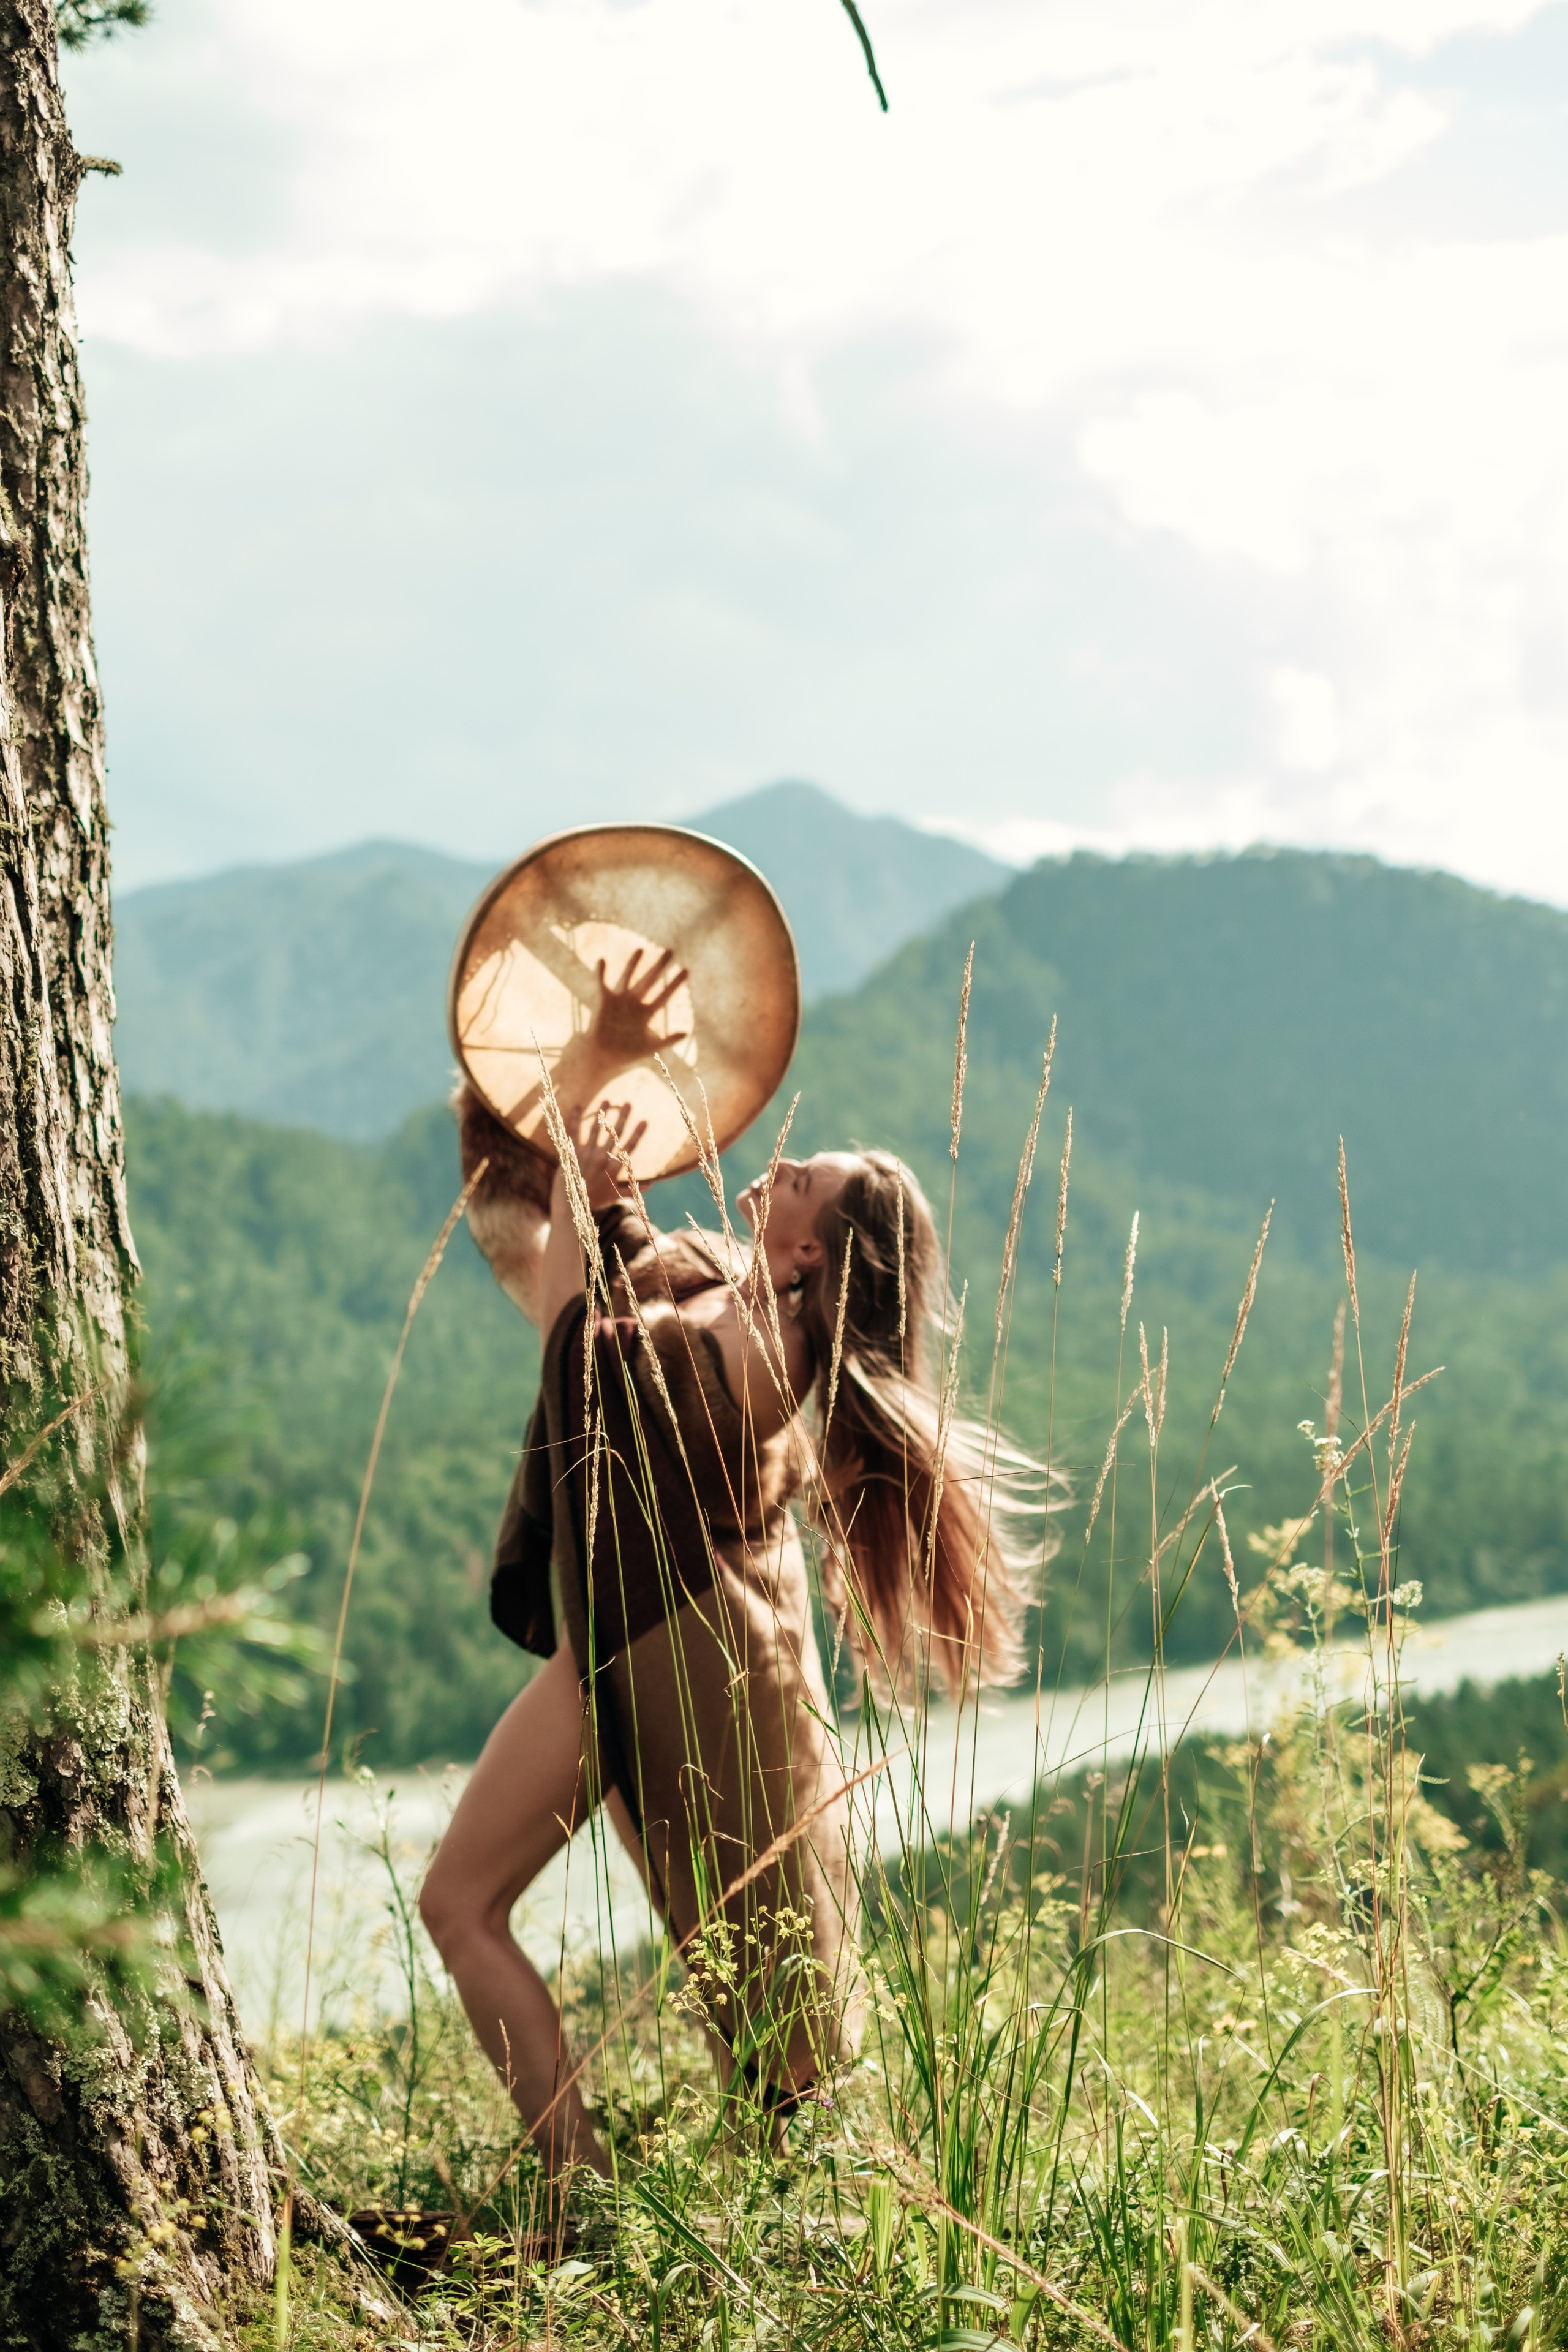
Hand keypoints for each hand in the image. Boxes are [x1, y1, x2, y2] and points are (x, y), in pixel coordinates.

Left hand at [560, 1099, 646, 1213]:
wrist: (571, 1204)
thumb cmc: (594, 1200)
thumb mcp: (616, 1195)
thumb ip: (633, 1188)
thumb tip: (652, 1185)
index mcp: (614, 1167)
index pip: (629, 1147)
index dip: (638, 1133)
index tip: (644, 1121)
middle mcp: (602, 1157)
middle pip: (615, 1133)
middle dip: (622, 1117)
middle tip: (628, 1103)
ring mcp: (587, 1154)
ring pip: (596, 1129)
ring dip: (602, 1113)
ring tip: (606, 1100)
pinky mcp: (572, 1152)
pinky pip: (574, 1132)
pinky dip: (576, 1119)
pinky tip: (578, 1106)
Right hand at [590, 945, 689, 1063]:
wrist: (605, 1056)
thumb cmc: (628, 1053)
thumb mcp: (651, 1047)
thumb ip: (668, 1040)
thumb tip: (687, 1032)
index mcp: (647, 1012)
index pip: (665, 994)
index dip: (674, 983)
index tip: (686, 970)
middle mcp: (635, 1002)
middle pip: (650, 980)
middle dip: (659, 966)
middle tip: (670, 951)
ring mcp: (620, 1000)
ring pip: (628, 977)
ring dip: (634, 964)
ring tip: (641, 949)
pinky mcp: (604, 1001)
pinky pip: (602, 984)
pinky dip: (601, 973)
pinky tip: (602, 960)